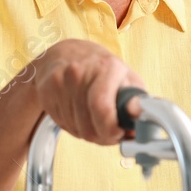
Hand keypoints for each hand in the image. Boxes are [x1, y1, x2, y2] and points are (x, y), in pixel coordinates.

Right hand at [29, 38, 144, 144]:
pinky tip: (79, 113)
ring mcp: (60, 81)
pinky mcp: (46, 90)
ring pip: (77, 129)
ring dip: (89, 133)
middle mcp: (80, 71)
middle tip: (110, 132)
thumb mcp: (127, 78)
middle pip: (89, 126)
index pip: (102, 108)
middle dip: (103, 137)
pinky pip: (63, 124)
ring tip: (94, 119)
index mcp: (106, 67)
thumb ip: (139, 101)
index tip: (119, 134)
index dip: (111, 130)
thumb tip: (145, 118)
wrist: (65, 54)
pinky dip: (74, 127)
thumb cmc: (102, 69)